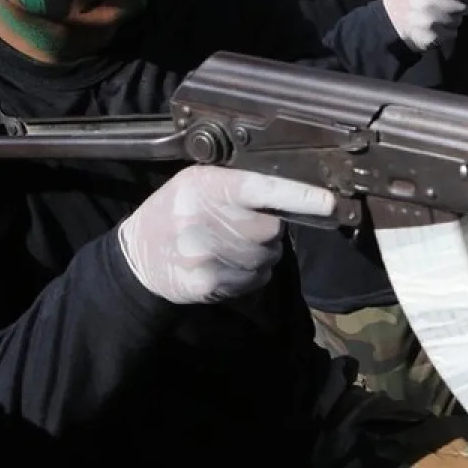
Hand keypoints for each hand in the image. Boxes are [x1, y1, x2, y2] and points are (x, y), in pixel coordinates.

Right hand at [118, 166, 335, 303]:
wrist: (138, 259)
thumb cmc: (174, 211)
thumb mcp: (195, 182)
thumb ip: (236, 182)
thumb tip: (290, 190)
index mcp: (207, 187)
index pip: (262, 188)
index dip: (299, 195)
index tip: (329, 202)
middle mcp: (207, 221)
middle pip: (272, 229)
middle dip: (268, 228)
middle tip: (244, 224)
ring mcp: (208, 257)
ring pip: (268, 257)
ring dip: (260, 253)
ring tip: (229, 244)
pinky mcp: (210, 285)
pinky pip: (255, 279)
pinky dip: (250, 273)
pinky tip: (224, 263)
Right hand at [381, 0, 467, 50]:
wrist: (386, 25)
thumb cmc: (403, 0)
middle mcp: (427, 2)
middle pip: (459, 6)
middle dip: (456, 7)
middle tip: (442, 7)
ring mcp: (429, 21)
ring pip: (457, 21)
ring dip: (451, 21)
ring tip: (434, 18)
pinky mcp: (431, 37)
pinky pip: (450, 34)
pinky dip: (445, 33)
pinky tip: (432, 29)